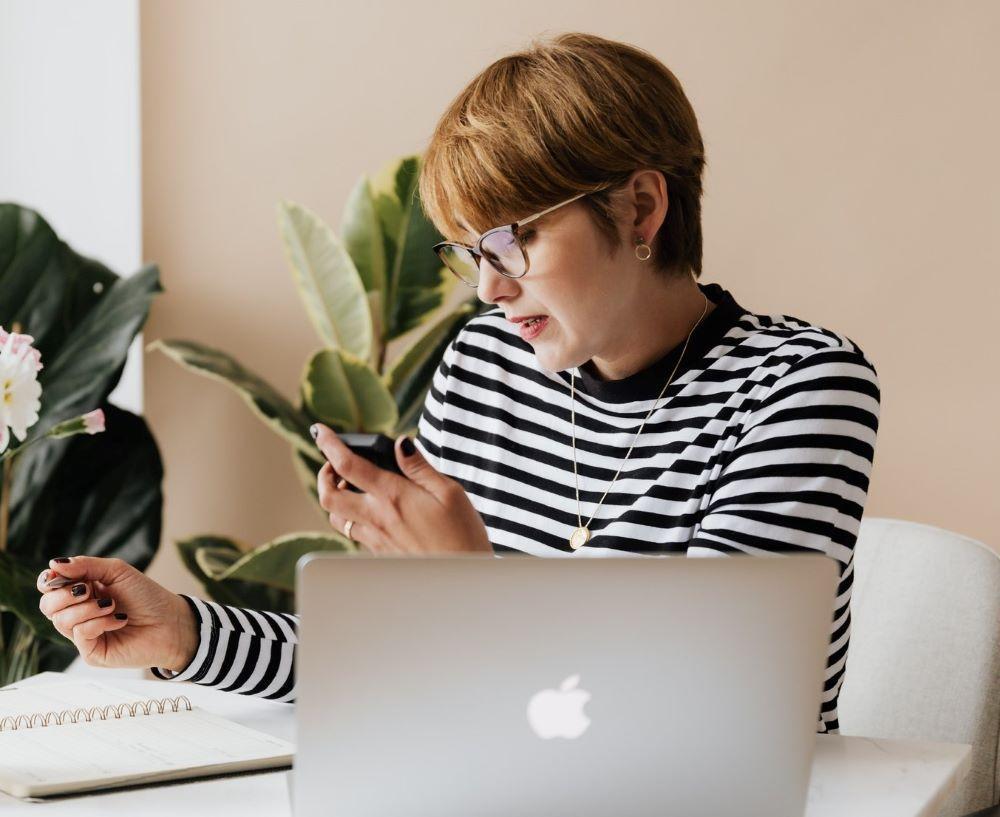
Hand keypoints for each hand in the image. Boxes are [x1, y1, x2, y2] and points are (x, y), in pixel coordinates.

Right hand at [36, 556, 197, 671]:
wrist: (171, 621)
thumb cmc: (147, 596)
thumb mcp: (116, 572)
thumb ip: (85, 566)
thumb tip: (54, 564)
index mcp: (82, 591)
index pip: (48, 586)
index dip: (48, 580)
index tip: (57, 575)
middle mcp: (78, 613)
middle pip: (48, 605)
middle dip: (66, 594)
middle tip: (90, 590)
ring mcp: (83, 634)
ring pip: (61, 619)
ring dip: (88, 608)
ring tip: (112, 605)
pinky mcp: (92, 652)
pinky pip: (80, 633)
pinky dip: (99, 622)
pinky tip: (119, 619)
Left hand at [312, 424, 492, 554]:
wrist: (462, 582)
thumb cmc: (463, 536)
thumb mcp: (450, 492)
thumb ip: (420, 467)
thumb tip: (400, 443)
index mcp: (393, 496)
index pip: (347, 465)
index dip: (328, 444)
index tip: (319, 430)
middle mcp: (377, 518)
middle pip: (328, 495)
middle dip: (324, 474)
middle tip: (335, 463)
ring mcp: (375, 539)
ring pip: (336, 517)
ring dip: (335, 498)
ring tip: (351, 487)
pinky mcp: (380, 554)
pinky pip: (354, 534)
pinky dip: (352, 518)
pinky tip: (372, 512)